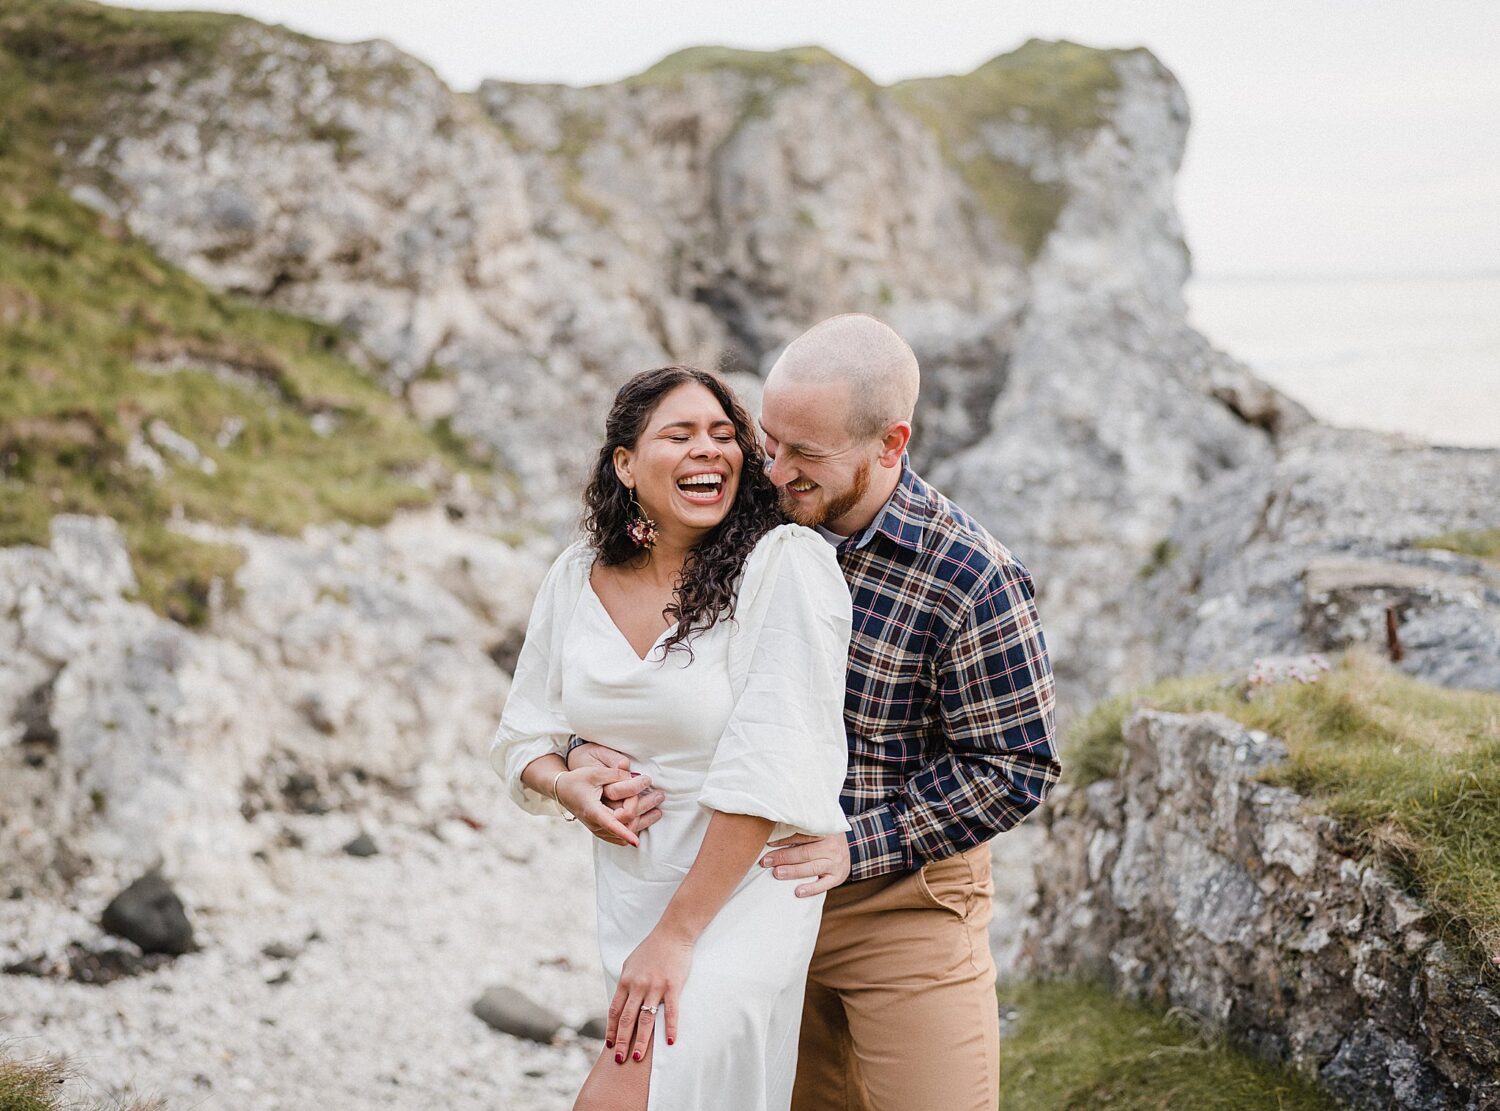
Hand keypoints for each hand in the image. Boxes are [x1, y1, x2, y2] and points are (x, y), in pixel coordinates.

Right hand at [569, 741, 665, 837]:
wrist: (562, 790)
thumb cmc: (577, 780)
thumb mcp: (595, 773)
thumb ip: (616, 775)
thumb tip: (635, 777)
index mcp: (593, 810)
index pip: (610, 824)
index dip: (623, 833)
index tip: (635, 841)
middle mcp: (595, 823)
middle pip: (624, 826)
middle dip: (644, 816)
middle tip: (659, 798)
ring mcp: (597, 829)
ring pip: (622, 835)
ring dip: (641, 824)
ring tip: (658, 812)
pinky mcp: (600, 830)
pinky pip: (617, 837)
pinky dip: (631, 830)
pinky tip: (643, 821)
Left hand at [606, 926, 692, 1061]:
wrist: (672, 932)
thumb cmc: (652, 948)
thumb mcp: (631, 964)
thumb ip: (626, 983)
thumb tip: (620, 1001)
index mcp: (626, 981)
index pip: (614, 1011)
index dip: (611, 1029)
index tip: (609, 1045)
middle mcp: (638, 985)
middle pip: (626, 1019)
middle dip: (621, 1041)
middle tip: (619, 1060)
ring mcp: (655, 986)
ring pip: (645, 1019)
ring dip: (640, 1041)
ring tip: (636, 1057)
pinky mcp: (672, 986)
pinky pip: (671, 1011)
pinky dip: (670, 1028)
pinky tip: (670, 1041)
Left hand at [759, 832, 850, 896]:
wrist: (852, 850)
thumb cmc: (827, 839)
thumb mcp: (820, 829)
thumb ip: (803, 831)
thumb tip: (774, 831)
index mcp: (825, 831)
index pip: (802, 835)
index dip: (784, 839)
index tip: (768, 843)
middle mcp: (831, 847)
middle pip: (805, 852)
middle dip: (783, 857)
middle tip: (766, 861)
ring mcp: (835, 863)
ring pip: (812, 868)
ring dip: (793, 871)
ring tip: (777, 873)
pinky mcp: (837, 878)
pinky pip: (823, 885)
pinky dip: (810, 889)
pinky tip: (798, 892)